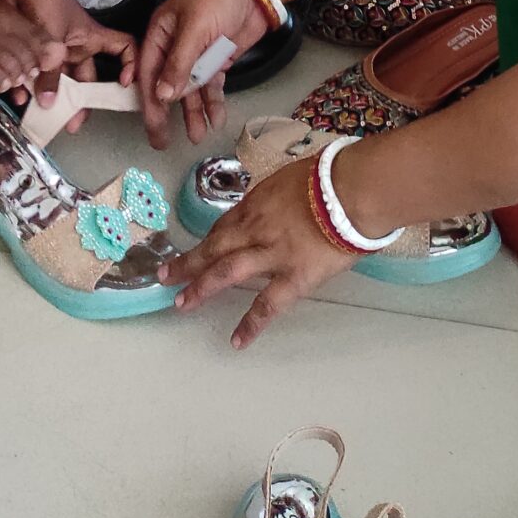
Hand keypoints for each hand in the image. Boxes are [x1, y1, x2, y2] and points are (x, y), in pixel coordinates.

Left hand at [9, 0, 136, 127]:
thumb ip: (52, 72)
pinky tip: (18, 97)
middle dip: (77, 102)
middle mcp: (76, 46)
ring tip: (40, 115)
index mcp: (91, 38)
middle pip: (85, 78)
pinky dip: (26, 87)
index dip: (130, 66)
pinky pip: (34, 75)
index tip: (123, 86)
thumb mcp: (54, 38)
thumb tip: (50, 103)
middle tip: (70, 121)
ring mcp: (56, 48)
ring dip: (48, 97)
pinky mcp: (35, 50)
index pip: (124, 50)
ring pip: (57, 80)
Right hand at [137, 0, 262, 148]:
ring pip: (189, 89)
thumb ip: (178, 64)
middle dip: (166, 113)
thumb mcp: (194, 29)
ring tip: (198, 136)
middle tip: (163, 142)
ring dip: (193, 112)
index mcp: (160, 33)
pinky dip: (212, 102)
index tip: (152, 125)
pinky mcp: (216, 60)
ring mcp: (197, 55)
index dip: (149, 100)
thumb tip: (162, 96)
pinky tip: (216, 119)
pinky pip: (210, 86)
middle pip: (166, 84)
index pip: (149, 72)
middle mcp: (174, 46)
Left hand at [169, 158, 346, 345]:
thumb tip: (276, 207)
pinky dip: (251, 323)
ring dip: (201, 287)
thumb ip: (277, 198)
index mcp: (257, 202)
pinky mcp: (293, 277)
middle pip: (214, 246)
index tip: (197, 251)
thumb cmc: (330, 176)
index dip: (208, 240)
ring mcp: (271, 253)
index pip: (225, 224)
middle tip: (164, 276)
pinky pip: (267, 304)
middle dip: (188, 262)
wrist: (352, 190)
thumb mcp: (292, 178)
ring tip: (181, 304)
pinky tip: (236, 340)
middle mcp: (256, 227)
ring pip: (227, 271)